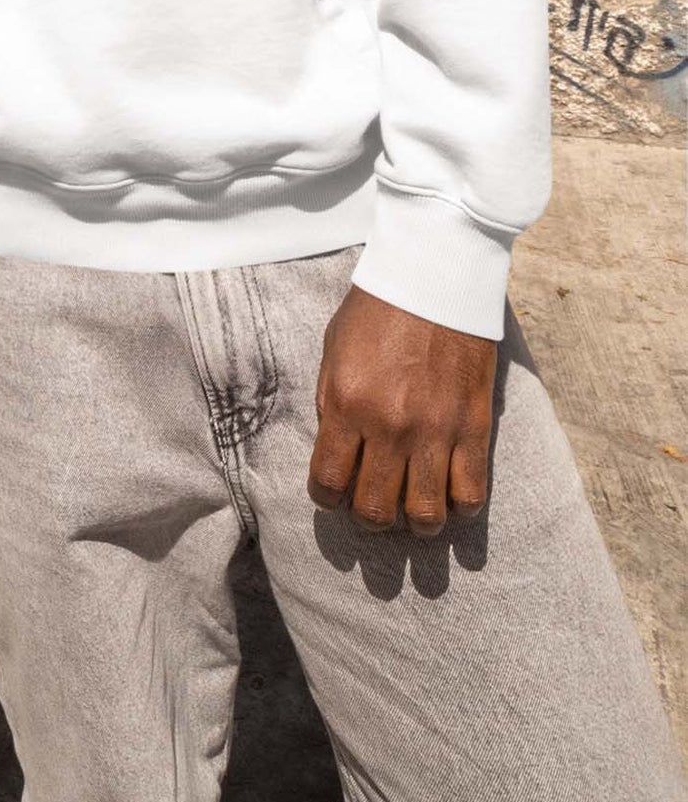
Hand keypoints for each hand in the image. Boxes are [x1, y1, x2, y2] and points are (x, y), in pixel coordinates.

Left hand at [308, 284, 496, 536]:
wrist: (436, 277)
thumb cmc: (377, 310)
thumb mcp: (334, 351)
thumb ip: (331, 404)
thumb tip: (337, 452)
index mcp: (346, 404)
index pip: (329, 484)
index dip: (326, 499)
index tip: (333, 494)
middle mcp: (389, 426)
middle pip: (376, 511)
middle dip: (369, 519)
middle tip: (373, 507)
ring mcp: (436, 431)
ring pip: (426, 516)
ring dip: (416, 524)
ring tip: (413, 510)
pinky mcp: (474, 428)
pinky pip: (470, 495)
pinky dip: (459, 509)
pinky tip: (449, 497)